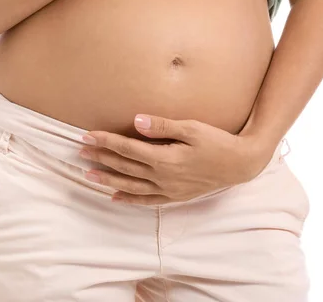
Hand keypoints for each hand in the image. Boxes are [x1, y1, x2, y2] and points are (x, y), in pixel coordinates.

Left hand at [80, 114, 272, 204]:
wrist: (241, 164)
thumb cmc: (217, 141)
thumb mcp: (191, 128)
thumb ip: (162, 127)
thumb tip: (135, 121)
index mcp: (165, 159)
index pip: (127, 149)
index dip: (105, 141)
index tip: (87, 135)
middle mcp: (163, 178)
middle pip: (124, 168)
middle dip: (101, 158)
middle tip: (80, 151)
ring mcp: (169, 189)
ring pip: (131, 186)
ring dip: (108, 181)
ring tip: (88, 175)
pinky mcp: (176, 196)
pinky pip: (147, 201)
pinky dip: (130, 199)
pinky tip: (116, 197)